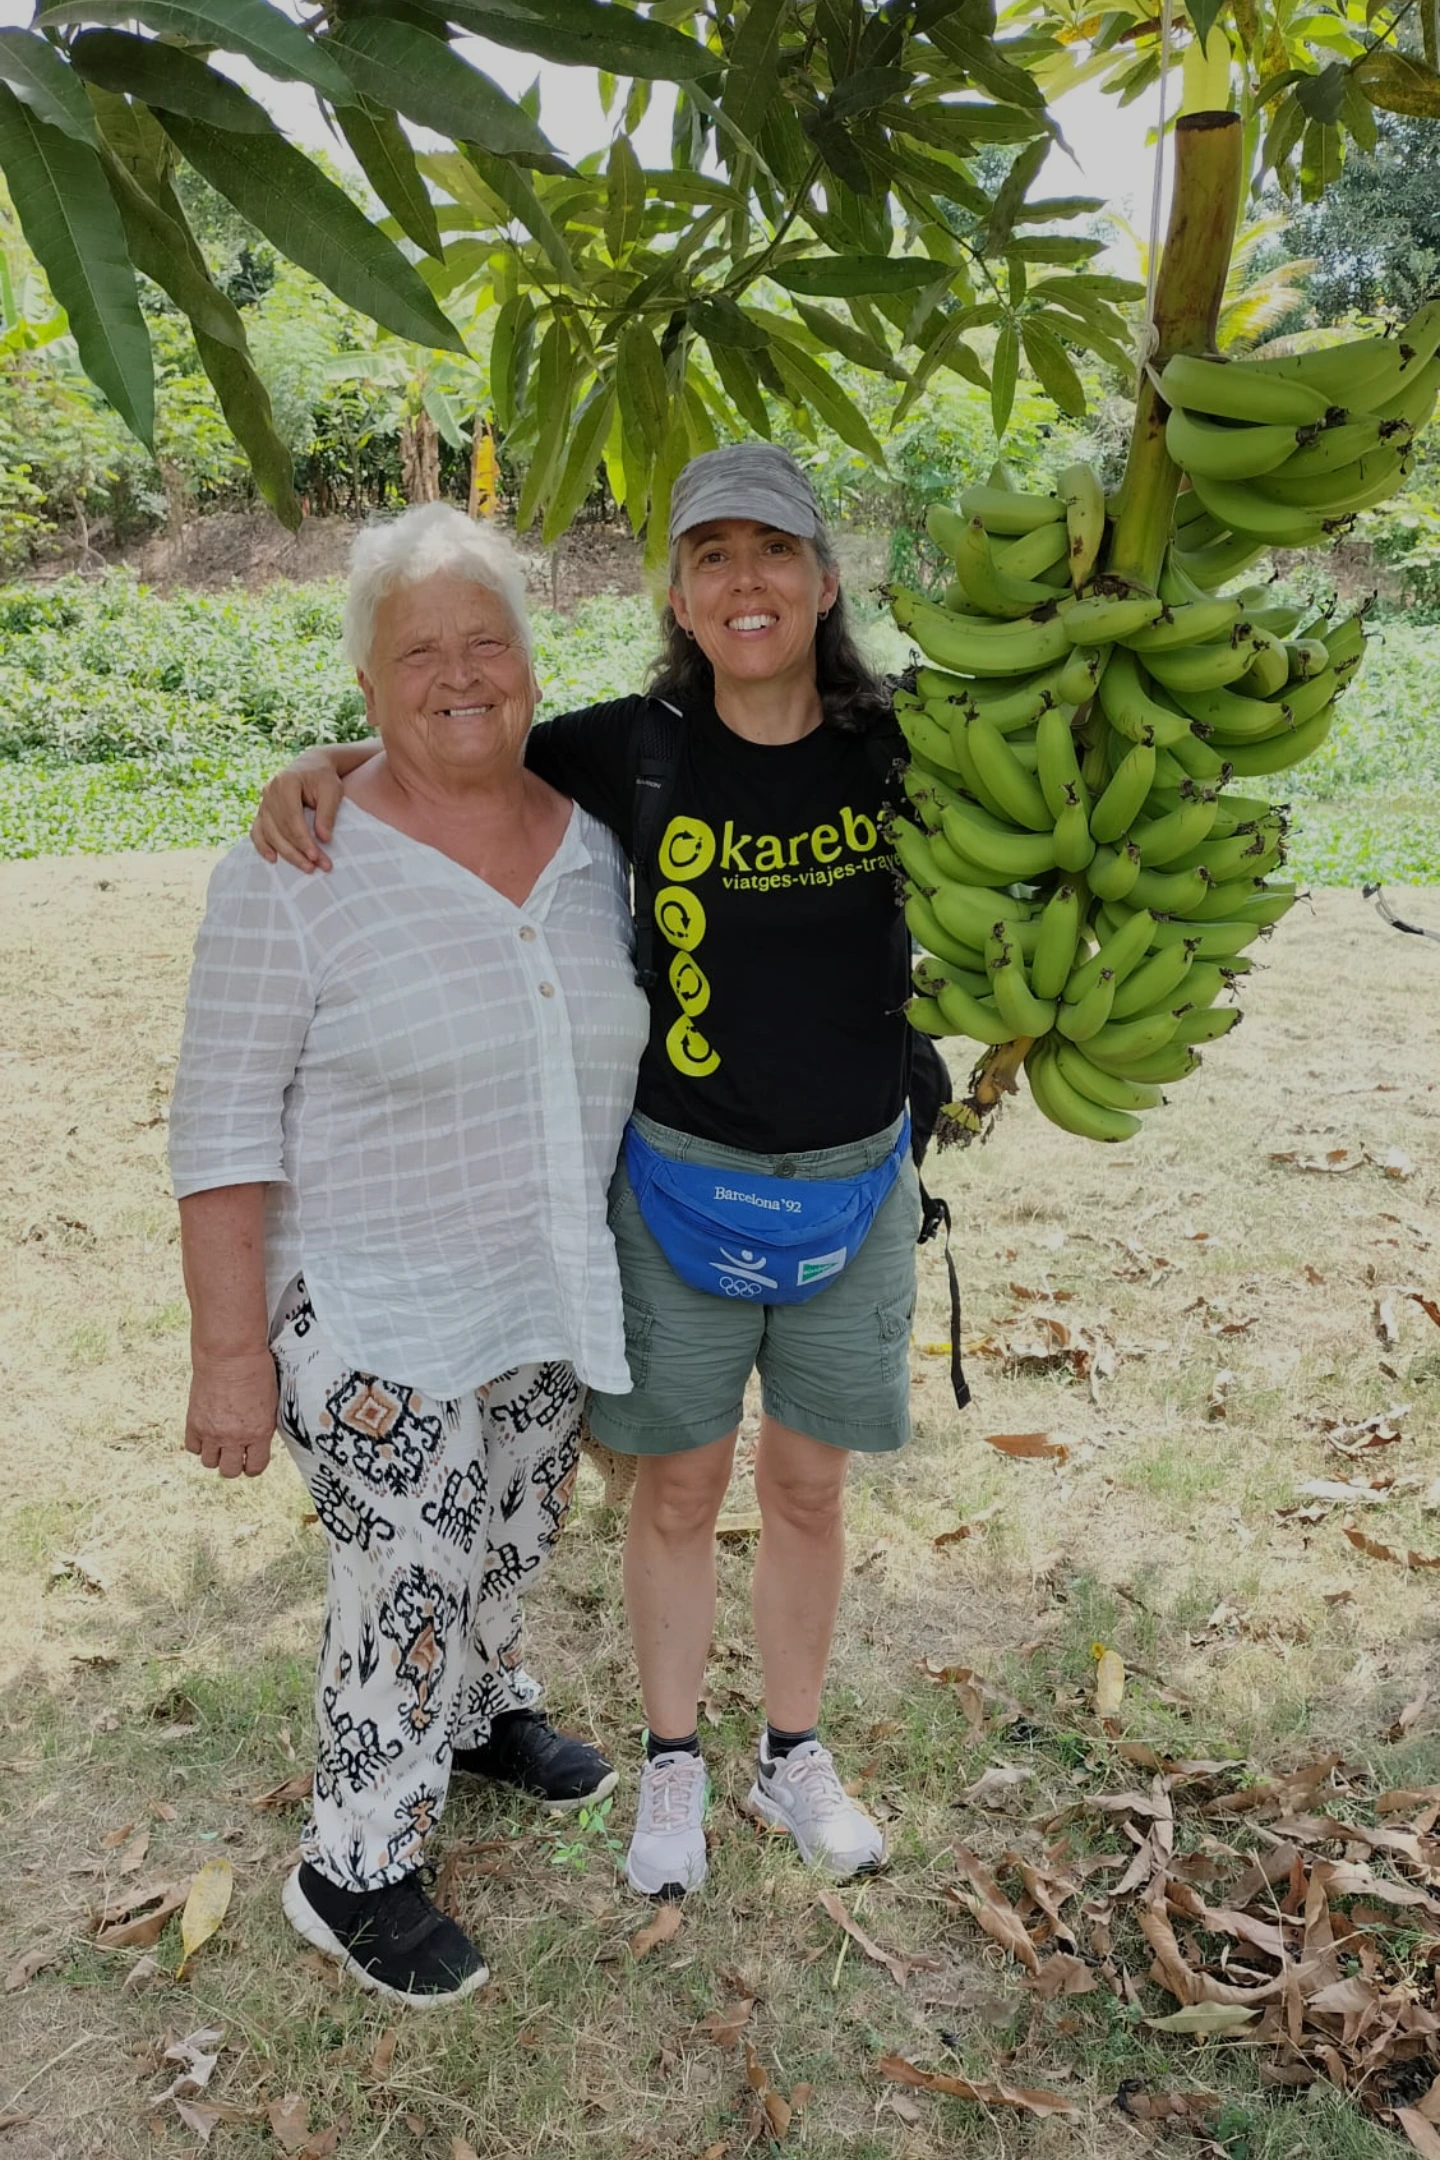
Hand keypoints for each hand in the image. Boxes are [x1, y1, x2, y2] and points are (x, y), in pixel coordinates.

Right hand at [185, 1350, 277, 1477]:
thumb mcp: (270, 1402)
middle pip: (230, 1471)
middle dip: (234, 1465)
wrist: (229, 1354)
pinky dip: (199, 1444)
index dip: (254, 1466)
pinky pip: (192, 1448)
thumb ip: (263, 1426)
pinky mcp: (194, 1423)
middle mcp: (234, 1437)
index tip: (252, 1461)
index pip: (255, 1468)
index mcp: (259, 1432)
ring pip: (209, 1463)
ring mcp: (211, 1432)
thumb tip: (257, 1441)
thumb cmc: (256, 1371)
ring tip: (219, 1441)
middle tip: (235, 1454)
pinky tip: (206, 1432)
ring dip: (215, 1455)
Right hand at [250, 749, 346, 871]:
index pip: (292, 818)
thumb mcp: (332, 790)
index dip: (303, 840)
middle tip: (316, 867)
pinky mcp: (263, 810)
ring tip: (305, 867)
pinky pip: (257, 830)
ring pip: (269, 833)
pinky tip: (272, 859)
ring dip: (286, 853)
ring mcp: (264, 801)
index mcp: (286, 782)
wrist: (311, 765)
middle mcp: (270, 791)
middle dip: (297, 851)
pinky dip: (262, 845)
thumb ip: (327, 813)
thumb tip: (324, 839)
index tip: (316, 857)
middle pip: (280, 828)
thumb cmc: (324, 778)